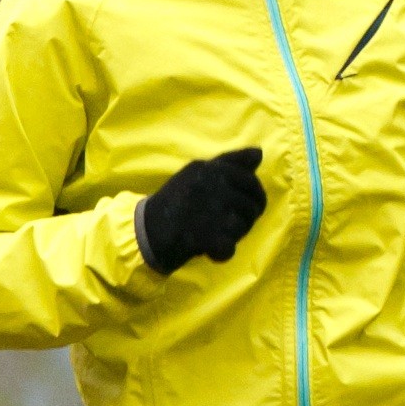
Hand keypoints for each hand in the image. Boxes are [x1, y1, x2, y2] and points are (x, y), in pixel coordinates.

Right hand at [136, 149, 266, 272]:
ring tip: (218, 234)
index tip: (251, 205)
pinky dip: (222, 253)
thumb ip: (230, 162)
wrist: (145, 228)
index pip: (250, 181)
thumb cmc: (175, 199)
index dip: (256, 196)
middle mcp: (210, 186)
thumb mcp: (198, 172)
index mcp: (209, 169)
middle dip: (247, 219)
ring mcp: (206, 211)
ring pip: (241, 227)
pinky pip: (229, 248)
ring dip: (234, 235)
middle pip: (250, 206)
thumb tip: (259, 153)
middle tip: (232, 225)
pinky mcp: (201, 236)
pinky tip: (211, 250)